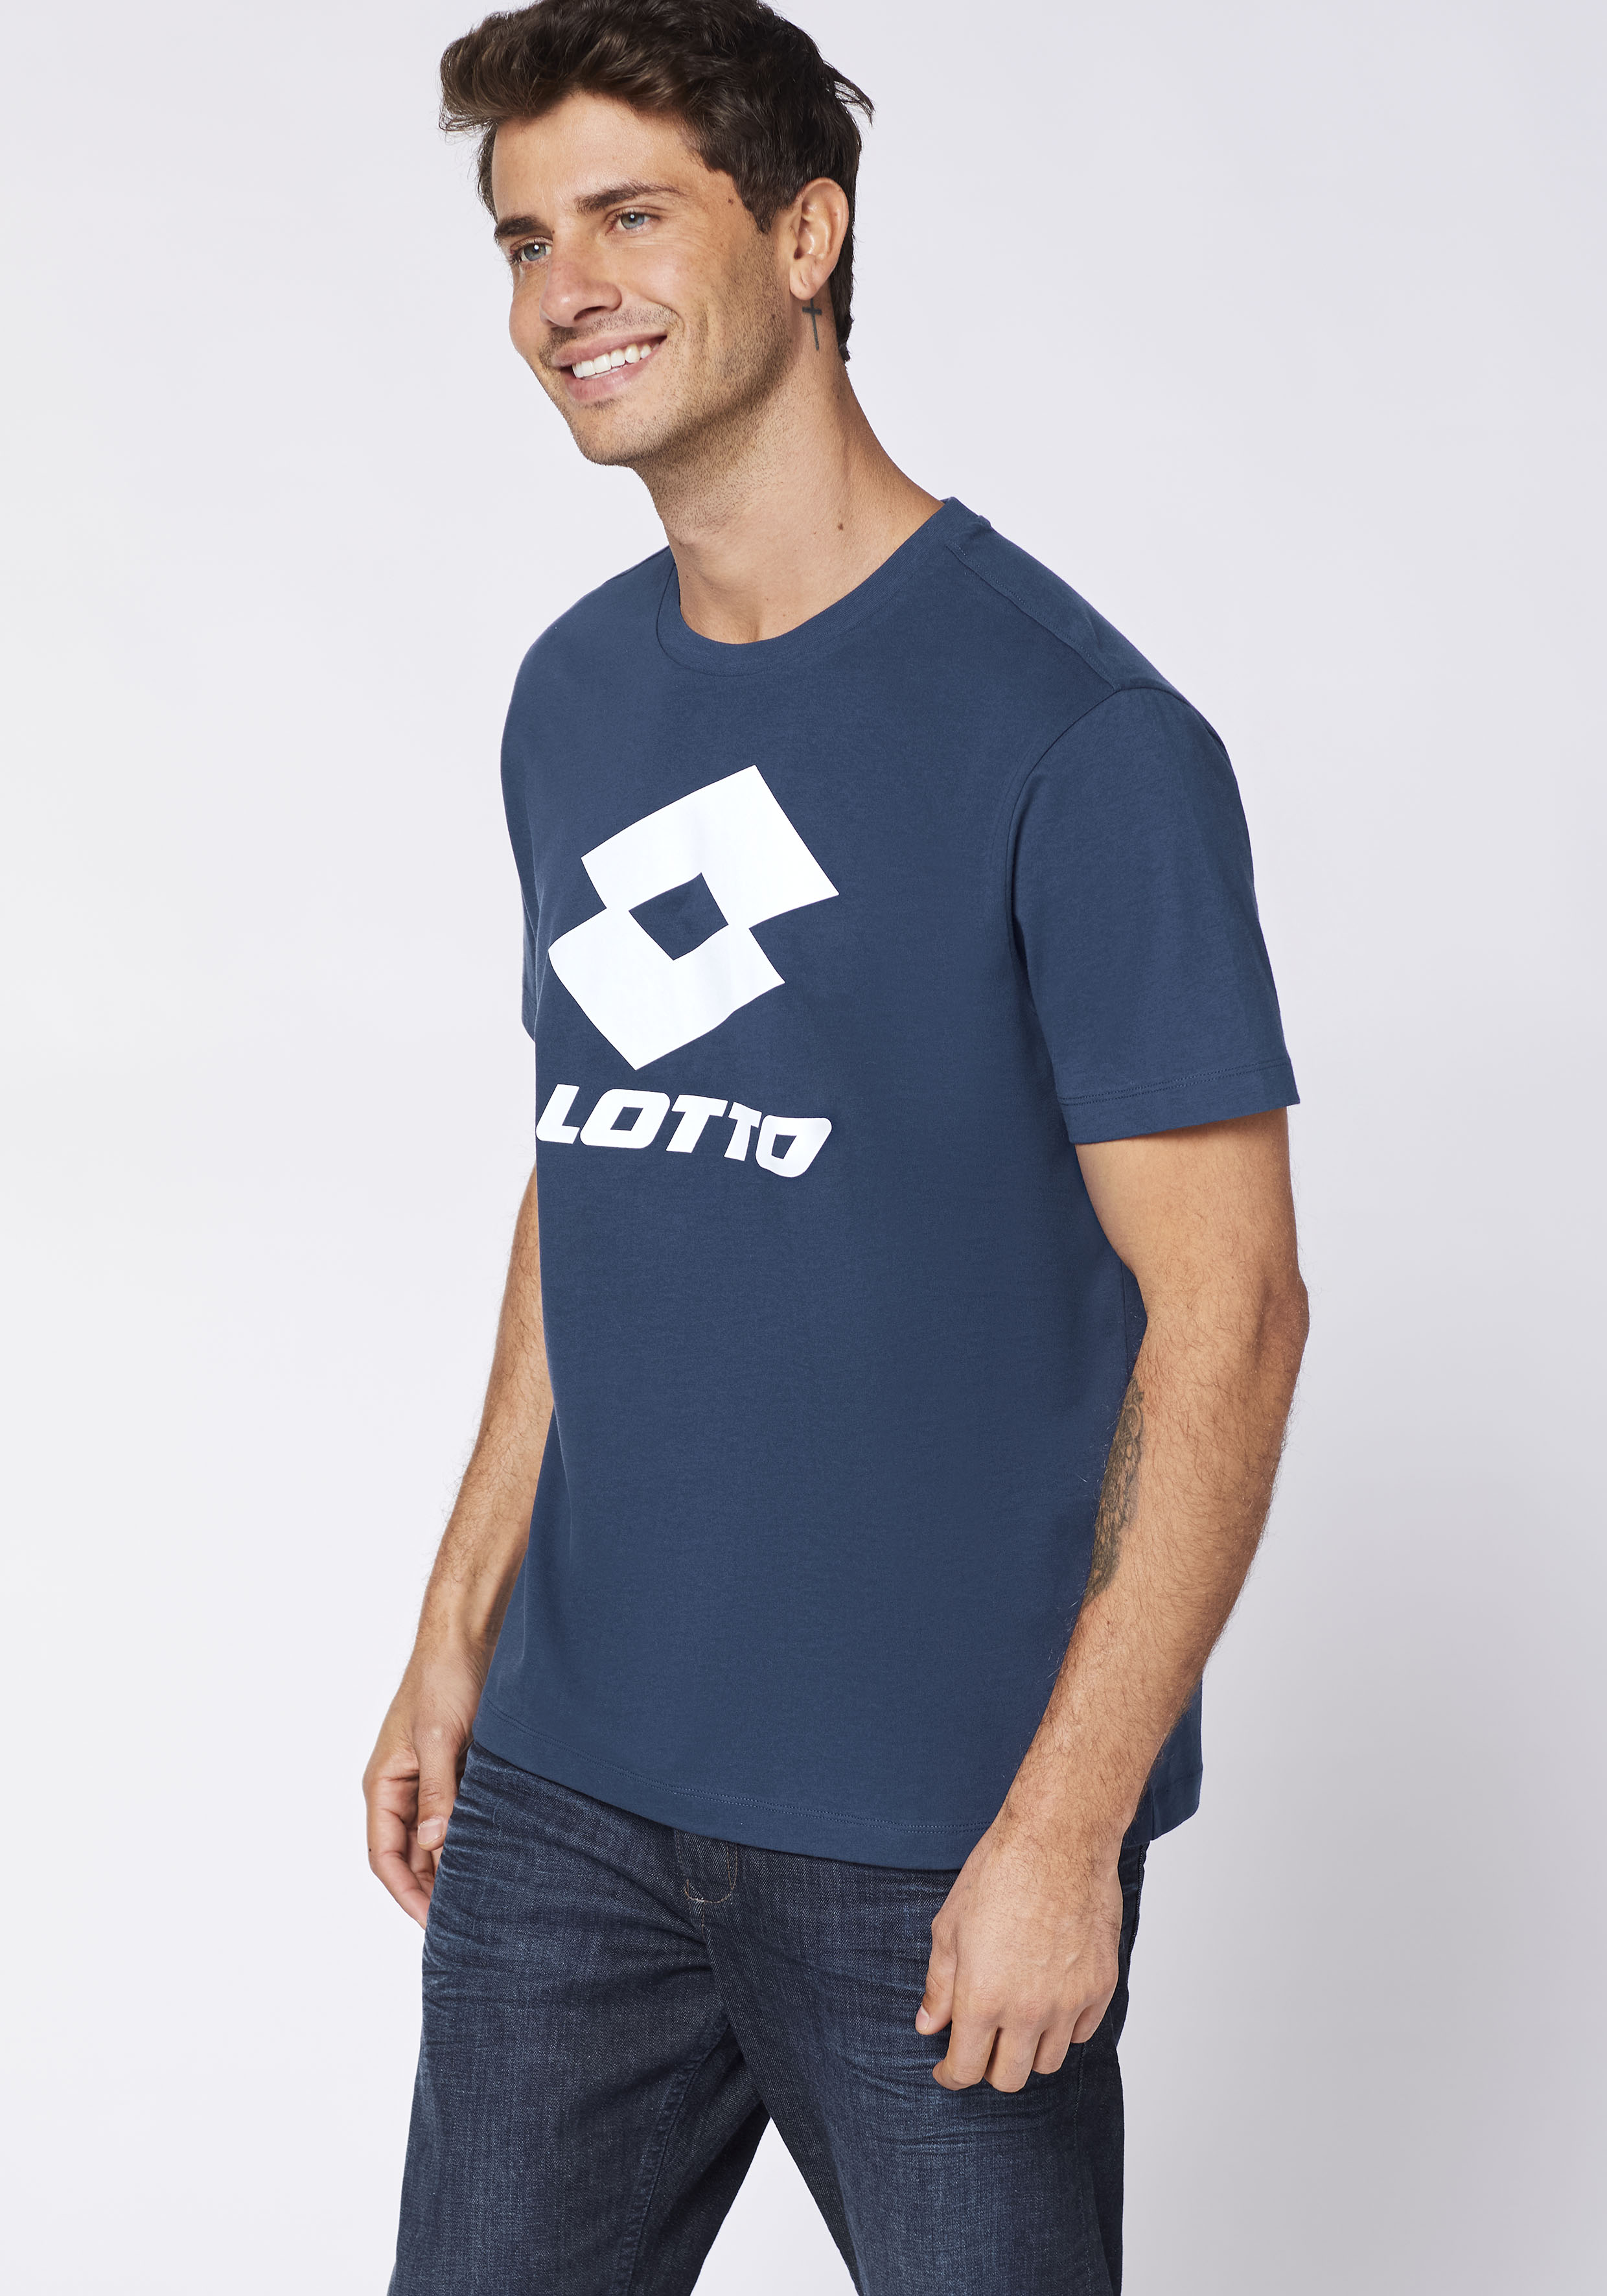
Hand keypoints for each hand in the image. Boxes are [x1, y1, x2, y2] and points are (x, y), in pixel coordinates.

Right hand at [362, 1645, 483, 1926]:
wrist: (469, 1633)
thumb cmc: (444, 1677)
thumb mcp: (440, 1737)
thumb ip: (438, 1791)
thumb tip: (433, 1844)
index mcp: (384, 1783)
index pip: (384, 1856)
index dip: (405, 1894)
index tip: (432, 1925)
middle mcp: (403, 1787)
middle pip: (411, 1856)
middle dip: (431, 1890)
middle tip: (467, 1924)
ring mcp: (431, 1779)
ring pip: (437, 1838)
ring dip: (454, 1865)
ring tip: (484, 1900)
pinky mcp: (459, 1768)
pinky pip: (460, 1814)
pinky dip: (473, 1836)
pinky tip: (497, 1856)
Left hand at [915, 1805, 1122, 2090]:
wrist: (1059, 1839)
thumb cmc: (1000, 1873)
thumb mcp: (950, 1926)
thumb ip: (940, 1984)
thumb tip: (929, 2026)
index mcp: (983, 1999)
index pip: (966, 2070)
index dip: (950, 2075)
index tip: (947, 2068)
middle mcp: (1028, 2011)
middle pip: (1010, 2078)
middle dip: (989, 2067)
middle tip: (981, 2043)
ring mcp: (1069, 2002)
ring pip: (1048, 2061)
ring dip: (1027, 2049)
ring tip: (1015, 2019)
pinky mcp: (1101, 1986)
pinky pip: (1081, 2032)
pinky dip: (1063, 2028)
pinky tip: (1049, 2000)